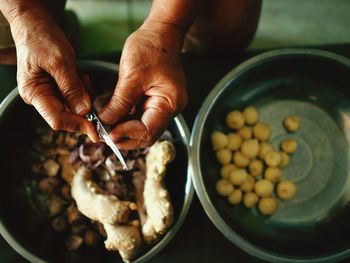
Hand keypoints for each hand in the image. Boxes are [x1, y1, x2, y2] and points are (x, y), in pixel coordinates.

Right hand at [10, 7, 98, 141]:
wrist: (36, 26)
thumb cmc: (42, 39)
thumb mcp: (59, 61)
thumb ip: (72, 87)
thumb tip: (83, 111)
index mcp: (34, 94)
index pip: (57, 120)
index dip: (78, 126)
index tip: (96, 129)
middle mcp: (40, 98)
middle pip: (67, 115)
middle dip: (83, 105)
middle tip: (85, 83)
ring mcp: (49, 94)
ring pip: (74, 106)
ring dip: (83, 94)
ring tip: (80, 75)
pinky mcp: (57, 89)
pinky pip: (75, 97)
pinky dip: (82, 88)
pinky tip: (79, 75)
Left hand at [99, 25, 186, 149]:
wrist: (160, 34)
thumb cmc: (151, 49)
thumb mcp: (132, 76)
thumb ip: (119, 102)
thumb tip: (107, 122)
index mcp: (169, 103)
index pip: (148, 130)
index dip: (127, 134)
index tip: (108, 134)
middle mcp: (169, 108)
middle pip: (147, 134)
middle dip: (125, 137)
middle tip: (104, 135)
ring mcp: (163, 105)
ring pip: (142, 128)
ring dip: (123, 129)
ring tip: (105, 126)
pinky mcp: (155, 101)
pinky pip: (140, 116)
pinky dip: (126, 119)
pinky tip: (112, 116)